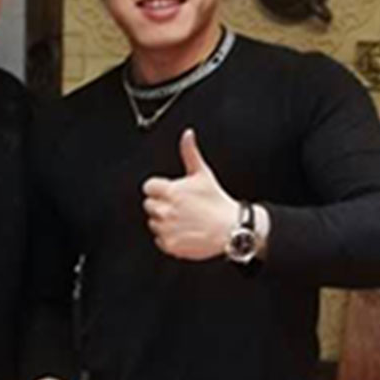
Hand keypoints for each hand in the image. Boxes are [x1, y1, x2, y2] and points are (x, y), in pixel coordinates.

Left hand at [142, 128, 237, 261]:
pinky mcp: (170, 245)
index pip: (149, 187)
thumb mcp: (203, 173)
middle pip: (149, 205)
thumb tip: (187, 135)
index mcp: (171, 192)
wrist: (230, 229)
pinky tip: (183, 231)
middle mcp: (166, 210)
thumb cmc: (217, 202)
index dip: (159, 189)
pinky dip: (168, 238)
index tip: (171, 193)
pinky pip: (159, 240)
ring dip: (164, 221)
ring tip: (183, 219)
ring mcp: (167, 229)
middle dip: (161, 204)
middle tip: (180, 207)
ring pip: (153, 223)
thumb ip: (190, 153)